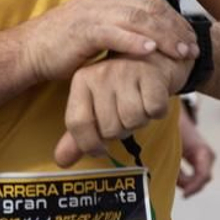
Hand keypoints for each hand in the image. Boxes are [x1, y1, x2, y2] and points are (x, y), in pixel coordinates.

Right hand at [20, 0, 195, 84]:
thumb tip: (152, 38)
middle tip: (194, 48)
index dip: (176, 19)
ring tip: (181, 53)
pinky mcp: (83, 30)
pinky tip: (152, 53)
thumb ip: (123, 26)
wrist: (30, 51)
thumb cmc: (65, 45)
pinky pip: (115, 34)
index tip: (191, 38)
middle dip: (176, 28)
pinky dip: (136, 43)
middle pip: (151, 8)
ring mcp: (93, 12)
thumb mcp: (99, 29)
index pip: (152, 2)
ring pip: (139, 20)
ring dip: (164, 37)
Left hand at [53, 50, 191, 166]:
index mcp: (81, 80)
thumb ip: (79, 135)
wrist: (152, 57)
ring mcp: (126, 72)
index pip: (77, 123)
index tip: (100, 149)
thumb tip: (61, 161)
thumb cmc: (121, 87)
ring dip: (140, 121)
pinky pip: (154, 111)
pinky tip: (152, 98)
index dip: (89, 144)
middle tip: (124, 114)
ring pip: (133, 120)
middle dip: (121, 130)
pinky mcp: (151, 75)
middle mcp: (100, 73)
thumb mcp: (95, 106)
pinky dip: (157, 111)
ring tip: (139, 105)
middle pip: (109, 128)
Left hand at [177, 108, 215, 196]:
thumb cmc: (173, 131)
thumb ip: (176, 168)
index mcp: (203, 152)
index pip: (203, 176)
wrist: (176, 117)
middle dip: (189, 186)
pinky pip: (196, 175)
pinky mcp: (200, 160)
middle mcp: (208, 156)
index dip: (193, 187)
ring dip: (187, 183)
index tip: (184, 195)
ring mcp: (206, 158)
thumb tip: (179, 186)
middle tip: (173, 188)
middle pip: (202, 180)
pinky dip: (187, 179)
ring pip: (199, 179)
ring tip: (171, 178)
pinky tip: (175, 178)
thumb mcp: (173, 149)